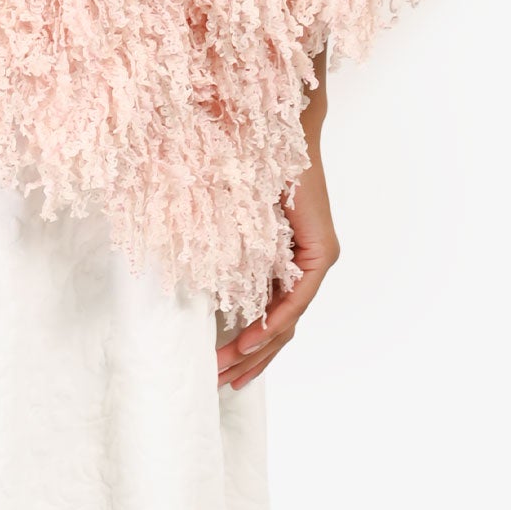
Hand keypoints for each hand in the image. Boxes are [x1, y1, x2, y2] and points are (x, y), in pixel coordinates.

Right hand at [217, 66, 339, 390]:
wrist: (281, 126)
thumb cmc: (252, 161)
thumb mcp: (230, 216)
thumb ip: (222, 246)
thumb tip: (189, 268)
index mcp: (285, 260)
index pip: (269, 316)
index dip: (247, 347)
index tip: (221, 366)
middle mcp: (306, 265)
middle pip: (279, 328)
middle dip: (248, 360)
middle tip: (219, 382)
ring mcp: (317, 260)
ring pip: (288, 321)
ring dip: (257, 350)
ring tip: (228, 371)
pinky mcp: (321, 252)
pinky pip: (297, 298)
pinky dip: (275, 321)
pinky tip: (252, 340)